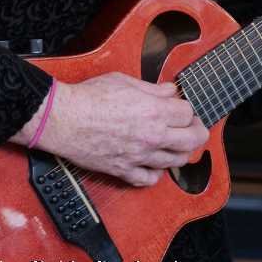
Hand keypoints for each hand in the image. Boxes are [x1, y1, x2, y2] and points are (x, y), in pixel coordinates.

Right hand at [10, 72, 208, 186]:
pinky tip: (154, 164)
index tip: (182, 107)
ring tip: (176, 144)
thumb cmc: (91, 97)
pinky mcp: (123, 170)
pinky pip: (149, 180)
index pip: (188, 113)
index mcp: (154, 110)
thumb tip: (170, 91)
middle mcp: (152, 135)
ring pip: (175, 161)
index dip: (187, 108)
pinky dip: (156, 174)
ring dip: (180, 152)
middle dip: (197, 132)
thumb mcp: (126, 81)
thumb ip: (153, 89)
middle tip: (193, 127)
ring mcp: (139, 156)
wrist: (64, 119)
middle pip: (192, 140)